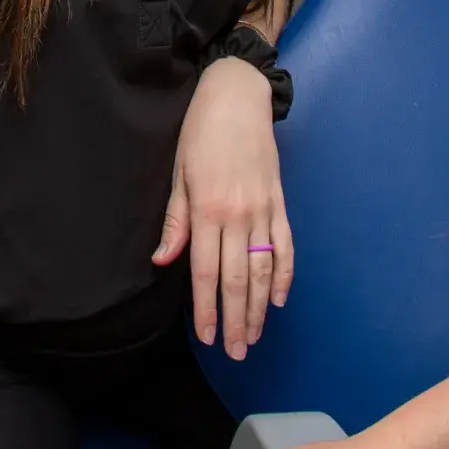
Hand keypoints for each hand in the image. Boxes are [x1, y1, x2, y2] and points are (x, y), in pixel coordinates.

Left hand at [153, 57, 291, 360]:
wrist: (237, 95)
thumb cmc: (201, 131)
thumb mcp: (178, 171)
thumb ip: (175, 220)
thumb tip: (163, 261)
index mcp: (207, 209)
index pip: (207, 272)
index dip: (207, 308)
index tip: (208, 337)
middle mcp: (238, 215)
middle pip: (238, 279)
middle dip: (236, 320)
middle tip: (235, 352)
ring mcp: (263, 210)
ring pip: (263, 270)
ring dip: (260, 308)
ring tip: (255, 336)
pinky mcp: (280, 202)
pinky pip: (286, 246)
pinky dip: (284, 274)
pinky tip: (280, 299)